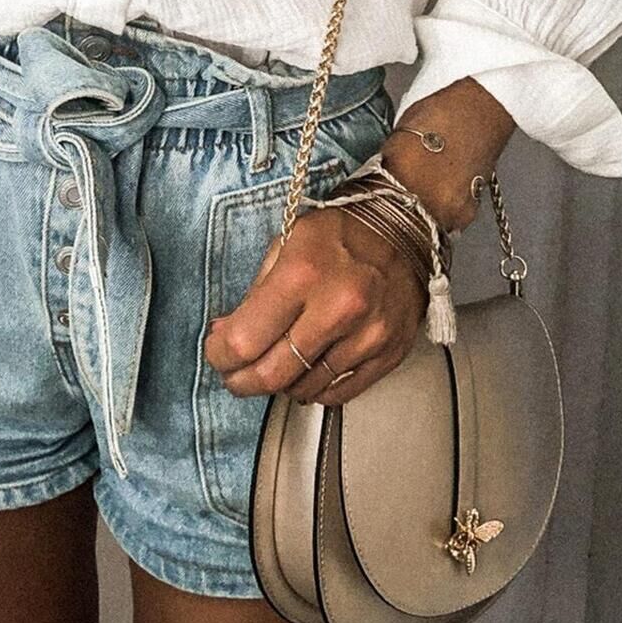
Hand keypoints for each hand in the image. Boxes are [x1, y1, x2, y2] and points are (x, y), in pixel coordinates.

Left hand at [202, 206, 427, 406]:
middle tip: (234, 375)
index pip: (245, 340)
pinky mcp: (388, 354)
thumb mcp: (287, 242)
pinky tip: (306, 372)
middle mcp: (338, 308)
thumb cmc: (342, 232)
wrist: (405, 228)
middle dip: (242, 381)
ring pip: (304, 390)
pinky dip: (315, 389)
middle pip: (272, 375)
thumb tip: (225, 334)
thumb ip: (255, 292)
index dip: (220, 354)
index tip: (217, 352)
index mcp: (303, 273)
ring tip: (274, 365)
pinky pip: (339, 394)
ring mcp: (367, 335)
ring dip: (280, 385)